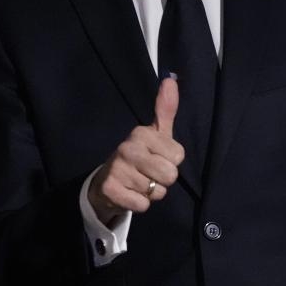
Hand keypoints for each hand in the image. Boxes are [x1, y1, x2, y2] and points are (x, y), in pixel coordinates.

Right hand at [87, 76, 185, 224]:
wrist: (107, 181)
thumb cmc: (139, 156)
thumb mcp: (154, 133)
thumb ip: (165, 109)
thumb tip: (171, 80)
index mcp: (141, 133)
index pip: (178, 155)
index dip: (171, 161)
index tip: (157, 157)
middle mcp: (127, 148)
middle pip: (170, 175)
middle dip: (163, 181)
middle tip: (149, 174)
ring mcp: (118, 169)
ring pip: (157, 192)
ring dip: (151, 193)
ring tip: (138, 184)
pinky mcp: (111, 189)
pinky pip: (143, 205)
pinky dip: (139, 204)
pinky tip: (130, 194)